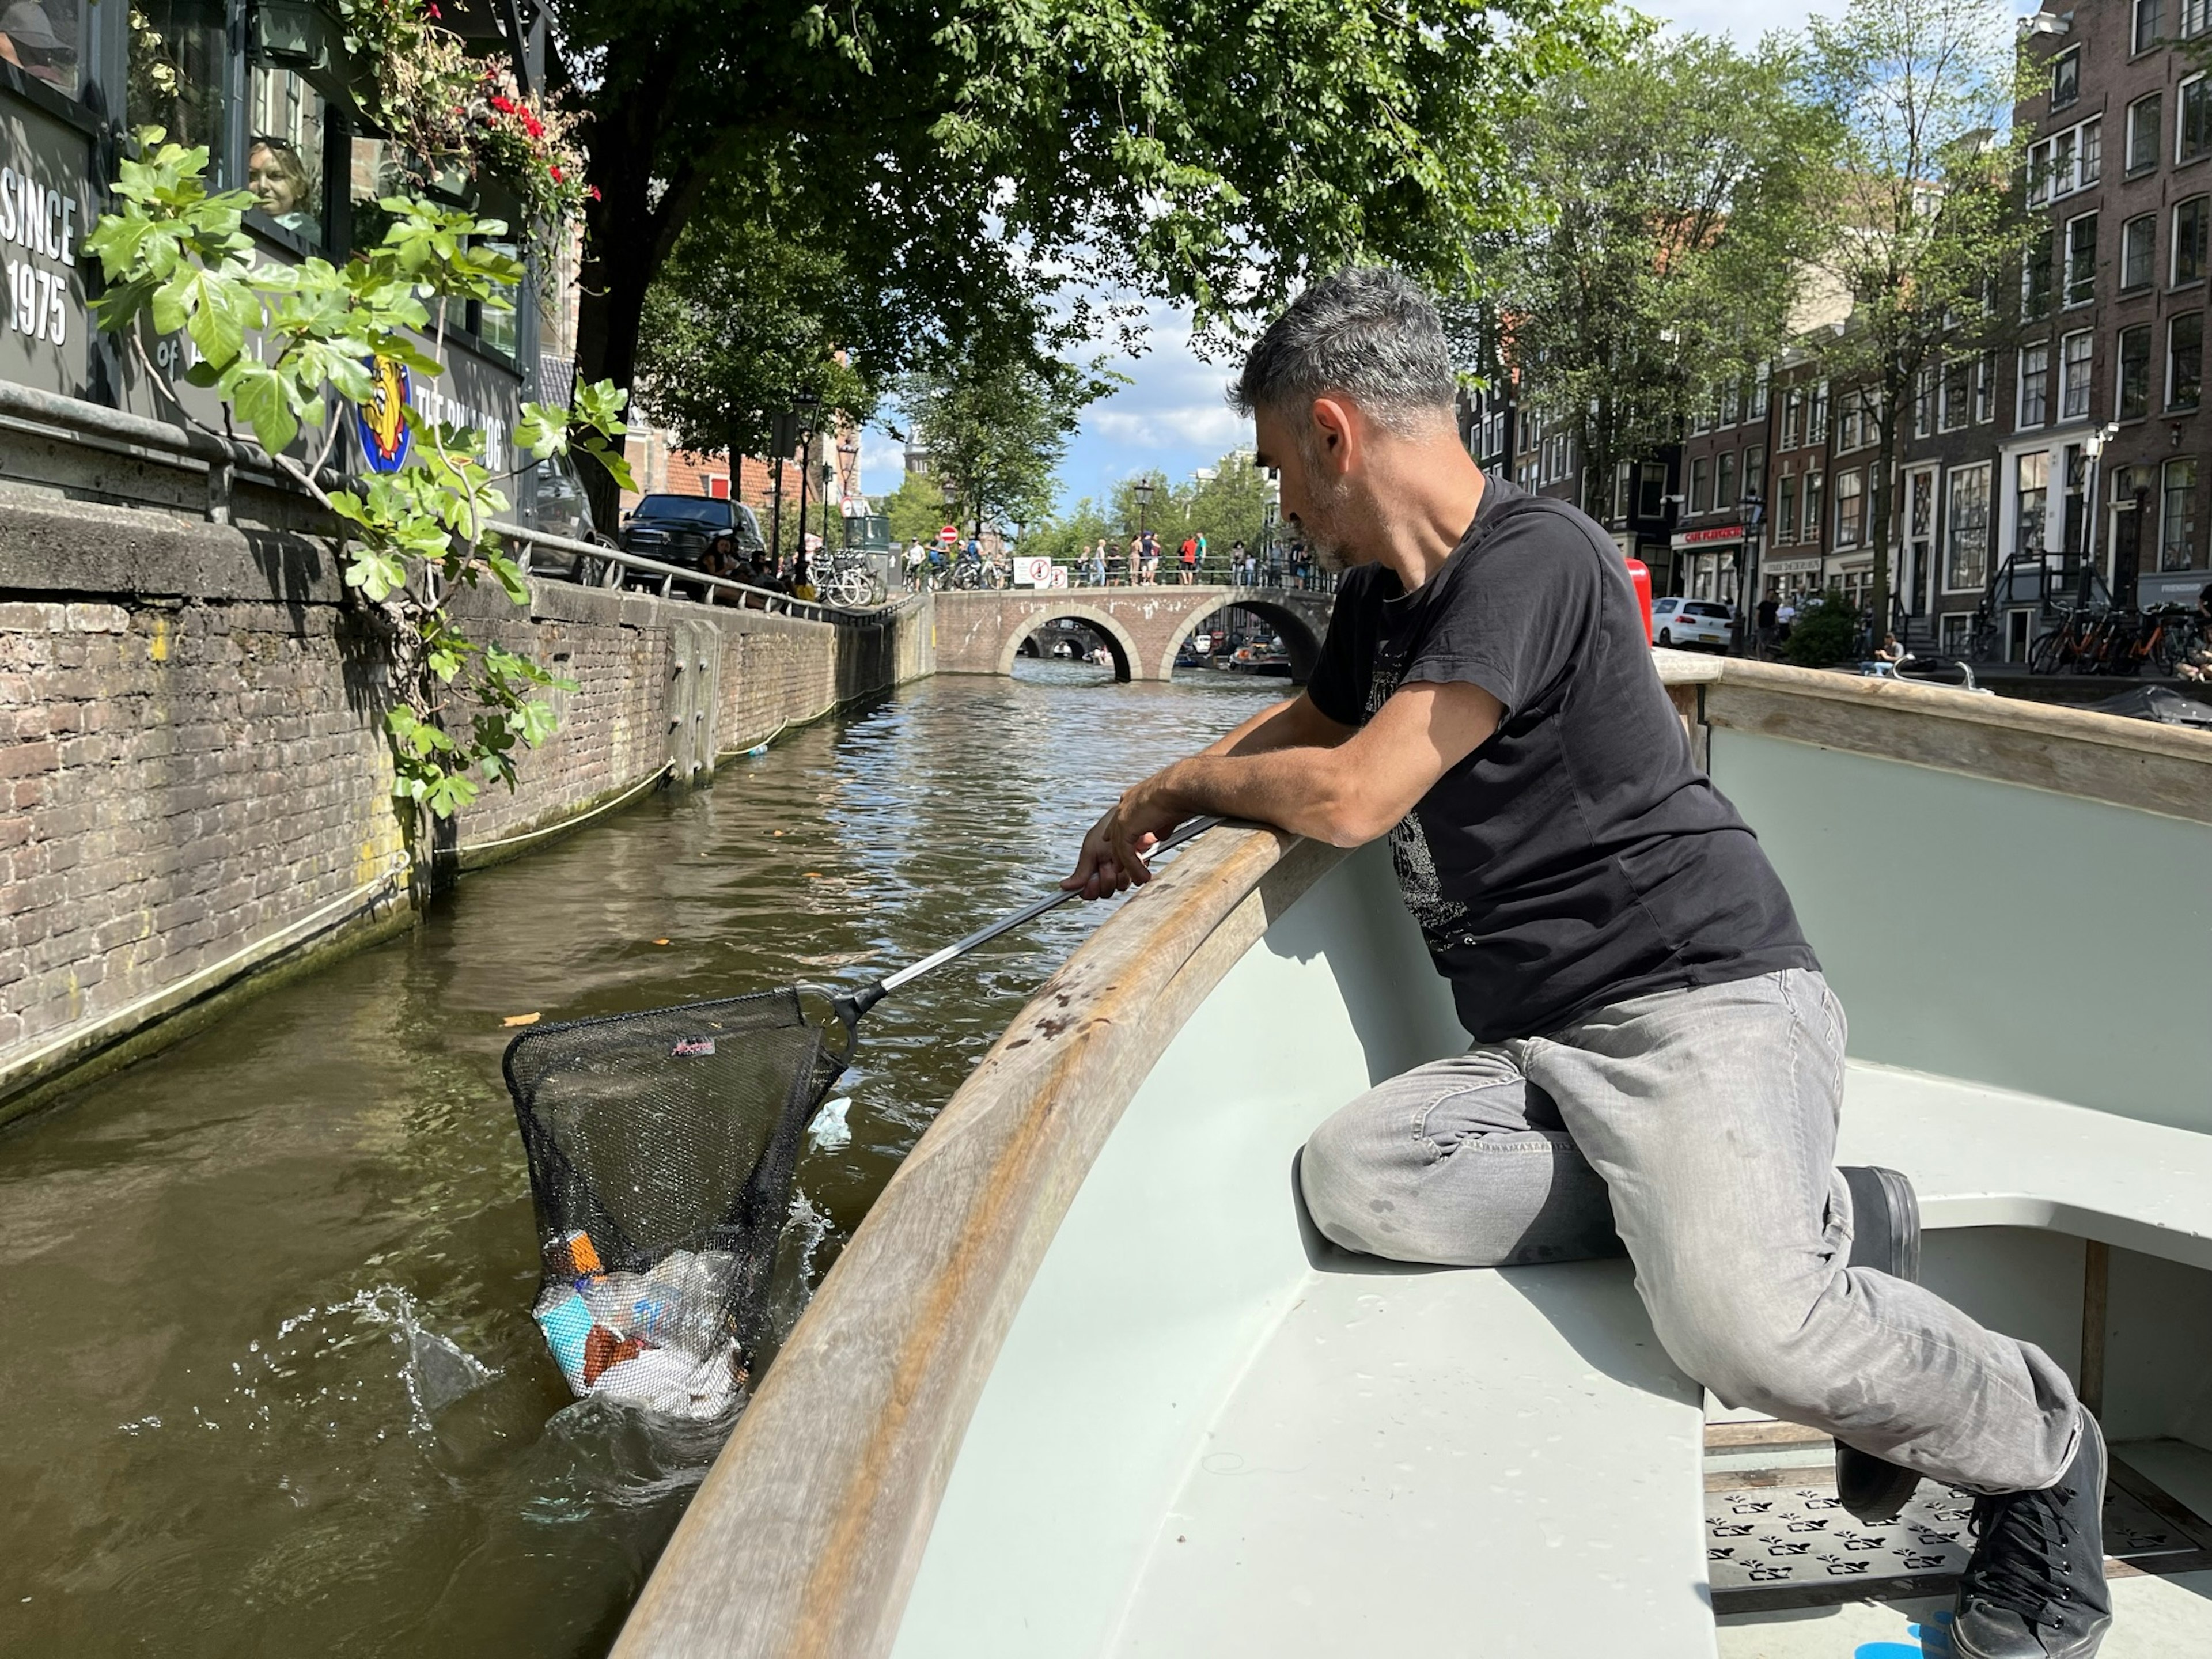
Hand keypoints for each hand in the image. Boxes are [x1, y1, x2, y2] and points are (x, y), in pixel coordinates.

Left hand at [1062, 771, 1184, 898]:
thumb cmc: (1181, 794)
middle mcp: (1125, 804)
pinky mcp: (1125, 827)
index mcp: (1134, 798)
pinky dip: (1134, 867)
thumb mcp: (1168, 814)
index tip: (1119, 848)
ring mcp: (1123, 815)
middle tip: (1121, 868)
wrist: (1180, 788)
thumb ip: (1161, 827)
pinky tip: (1141, 876)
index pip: (1122, 819)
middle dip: (1118, 853)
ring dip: (1128, 865)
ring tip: (1137, 878)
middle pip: (1116, 834)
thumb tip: (1160, 837)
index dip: (1120, 835)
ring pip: (1119, 847)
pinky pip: (1126, 853)